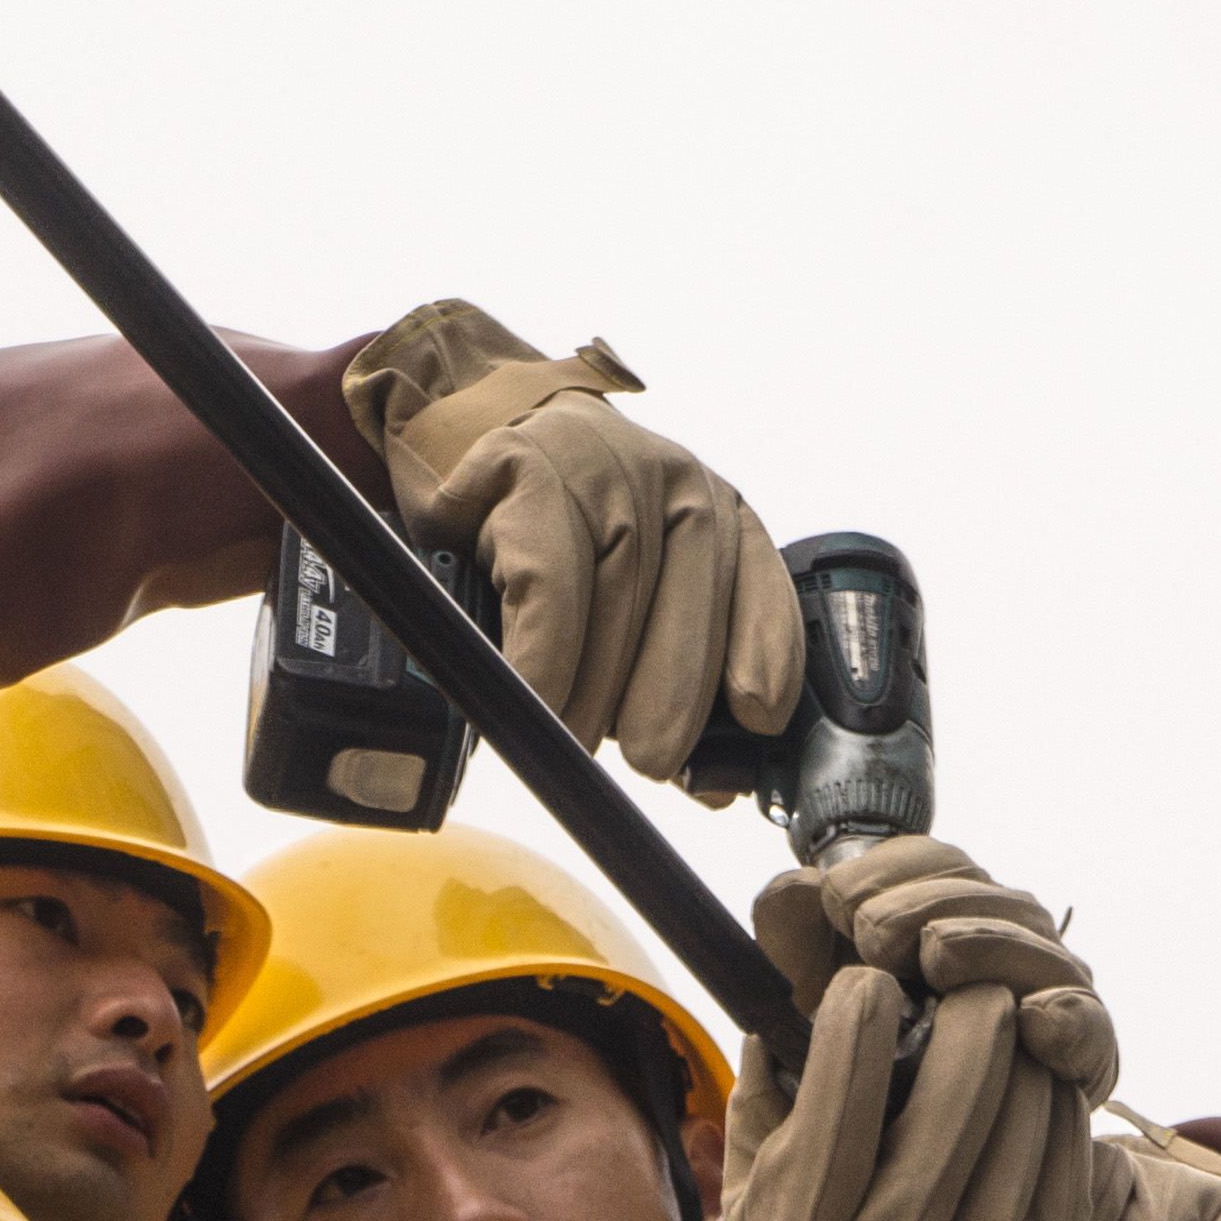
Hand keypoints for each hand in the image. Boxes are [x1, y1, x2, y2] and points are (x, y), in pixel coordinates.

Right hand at [346, 300, 808, 782]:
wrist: (458, 437)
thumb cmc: (548, 540)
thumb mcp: (628, 594)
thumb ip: (672, 671)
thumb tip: (712, 783)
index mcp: (714, 511)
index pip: (759, 586)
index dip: (762, 653)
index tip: (757, 715)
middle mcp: (672, 480)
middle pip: (686, 600)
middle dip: (670, 693)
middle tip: (650, 758)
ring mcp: (599, 465)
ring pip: (615, 591)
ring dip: (593, 685)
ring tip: (572, 737)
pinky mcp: (522, 465)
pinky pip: (545, 577)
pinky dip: (541, 651)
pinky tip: (533, 694)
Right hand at [681, 953, 1119, 1220]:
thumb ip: (760, 1122)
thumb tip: (781, 1017)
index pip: (846, 1087)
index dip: (863, 1010)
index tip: (869, 985)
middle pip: (959, 1089)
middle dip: (968, 1012)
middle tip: (966, 984)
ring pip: (1026, 1118)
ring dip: (1021, 1051)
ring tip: (1005, 1025)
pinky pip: (1066, 1170)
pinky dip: (1057, 1112)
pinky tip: (1039, 1087)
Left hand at [750, 834, 1115, 1103]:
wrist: (920, 1176)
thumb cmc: (866, 1073)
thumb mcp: (816, 1001)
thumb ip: (797, 938)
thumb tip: (793, 893)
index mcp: (944, 914)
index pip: (931, 863)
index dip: (886, 869)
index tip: (834, 899)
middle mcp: (1003, 941)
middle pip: (984, 894)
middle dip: (927, 901)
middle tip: (872, 932)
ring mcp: (1047, 991)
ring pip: (1035, 945)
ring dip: (987, 942)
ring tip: (937, 954)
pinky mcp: (1082, 1054)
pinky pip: (1087, 1026)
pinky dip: (1067, 1017)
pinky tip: (1033, 1018)